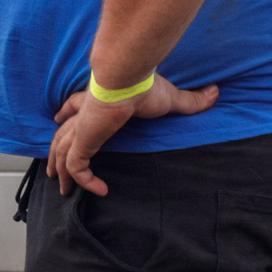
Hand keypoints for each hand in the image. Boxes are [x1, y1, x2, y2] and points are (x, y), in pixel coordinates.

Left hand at [47, 75, 218, 196]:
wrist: (129, 80)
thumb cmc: (145, 86)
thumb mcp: (171, 97)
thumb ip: (191, 100)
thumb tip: (216, 92)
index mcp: (96, 101)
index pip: (75, 107)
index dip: (66, 114)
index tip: (59, 119)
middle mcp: (84, 114)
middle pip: (61, 135)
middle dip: (56, 154)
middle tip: (55, 172)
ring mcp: (82, 128)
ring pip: (62, 153)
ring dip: (62, 172)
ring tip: (64, 191)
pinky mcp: (84, 139)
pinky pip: (78, 166)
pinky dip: (85, 180)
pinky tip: (99, 190)